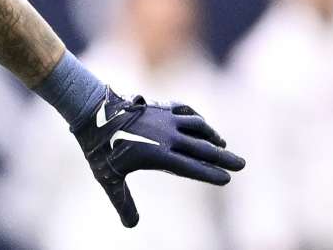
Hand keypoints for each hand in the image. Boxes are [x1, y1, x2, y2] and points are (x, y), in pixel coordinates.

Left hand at [72, 88, 244, 227]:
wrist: (90, 111)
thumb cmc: (99, 147)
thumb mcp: (109, 178)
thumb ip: (123, 202)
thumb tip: (131, 225)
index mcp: (158, 155)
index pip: (192, 167)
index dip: (210, 174)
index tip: (227, 179)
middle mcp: (167, 136)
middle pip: (202, 147)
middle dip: (223, 157)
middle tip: (241, 164)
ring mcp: (164, 119)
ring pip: (197, 125)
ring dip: (212, 135)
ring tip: (223, 143)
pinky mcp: (159, 107)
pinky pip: (185, 110)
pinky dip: (197, 117)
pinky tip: (202, 123)